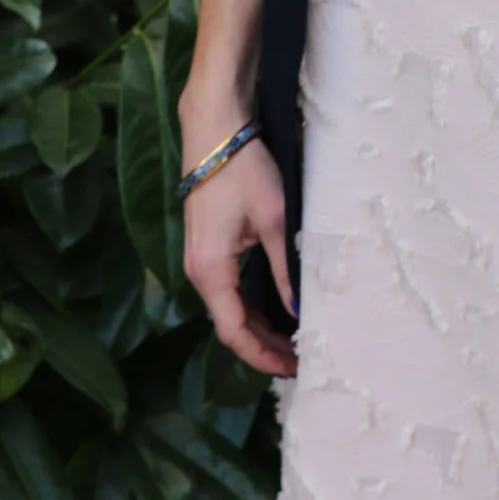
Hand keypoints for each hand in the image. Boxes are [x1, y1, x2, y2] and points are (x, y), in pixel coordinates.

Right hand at [181, 139, 297, 377]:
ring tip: (291, 342)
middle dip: (262, 347)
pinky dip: (249, 306)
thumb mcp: (275, 221)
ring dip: (257, 328)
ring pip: (228, 308)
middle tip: (299, 360)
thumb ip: (285, 270)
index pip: (234, 332)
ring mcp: (198, 260)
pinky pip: (227, 290)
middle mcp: (198, 272)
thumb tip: (298, 311)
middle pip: (229, 325)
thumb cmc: (244, 170)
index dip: (261, 356)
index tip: (292, 368)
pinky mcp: (205, 248)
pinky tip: (273, 312)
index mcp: (212, 270)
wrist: (215, 131)